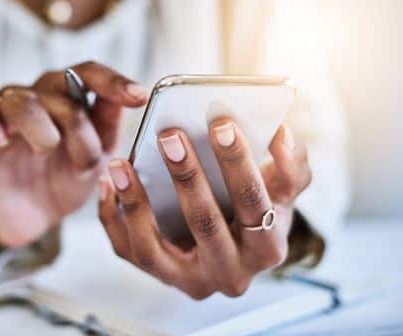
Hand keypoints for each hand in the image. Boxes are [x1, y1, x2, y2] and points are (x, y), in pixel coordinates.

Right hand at [0, 61, 147, 246]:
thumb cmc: (63, 184)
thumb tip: (127, 97)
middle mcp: (35, 97)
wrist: (31, 220)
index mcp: (68, 100)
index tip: (138, 96)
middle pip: (57, 83)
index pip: (88, 73)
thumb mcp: (96, 163)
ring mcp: (0, 110)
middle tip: (84, 161)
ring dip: (39, 127)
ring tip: (44, 151)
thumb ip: (108, 128)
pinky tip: (0, 138)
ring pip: (19, 97)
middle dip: (76, 123)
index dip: (113, 80)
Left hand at [99, 120, 311, 298]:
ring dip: (136, 202)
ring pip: (155, 248)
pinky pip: (129, 251)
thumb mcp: (282, 193)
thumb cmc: (258, 213)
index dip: (239, 163)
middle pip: (206, 224)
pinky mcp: (161, 277)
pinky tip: (110, 184)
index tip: (221, 123)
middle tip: (170, 135)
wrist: (237, 250)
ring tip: (122, 164)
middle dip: (187, 176)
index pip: (255, 204)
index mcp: (267, 248)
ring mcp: (191, 280)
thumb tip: (282, 132)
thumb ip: (292, 165)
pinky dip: (114, 218)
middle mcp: (230, 274)